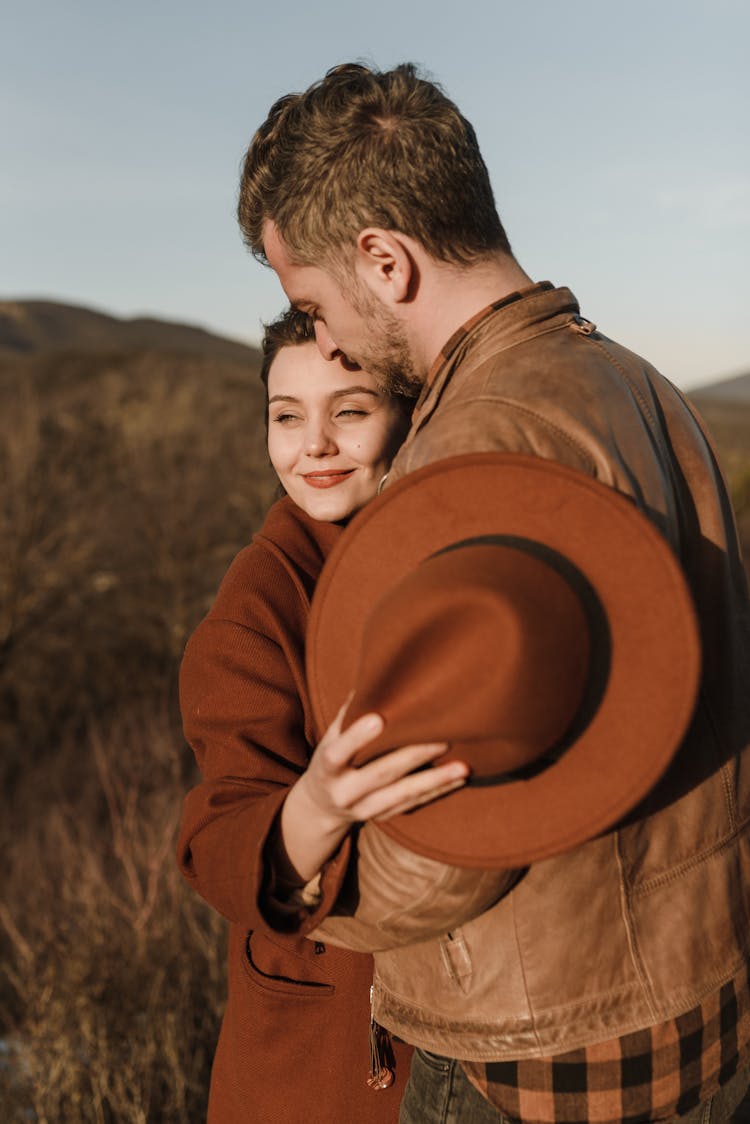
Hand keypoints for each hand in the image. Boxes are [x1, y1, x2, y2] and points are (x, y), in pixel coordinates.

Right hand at [278, 703, 468, 883]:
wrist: (323, 806)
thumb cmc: (334, 758)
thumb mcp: (331, 738)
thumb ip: (350, 712)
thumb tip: (374, 674)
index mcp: (327, 767)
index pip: (339, 753)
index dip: (357, 737)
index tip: (379, 719)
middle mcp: (344, 791)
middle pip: (381, 773)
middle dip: (413, 756)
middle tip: (443, 738)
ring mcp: (363, 808)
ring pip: (402, 794)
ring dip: (435, 780)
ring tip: (463, 767)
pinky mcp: (382, 818)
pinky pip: (412, 804)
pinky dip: (436, 792)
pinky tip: (458, 779)